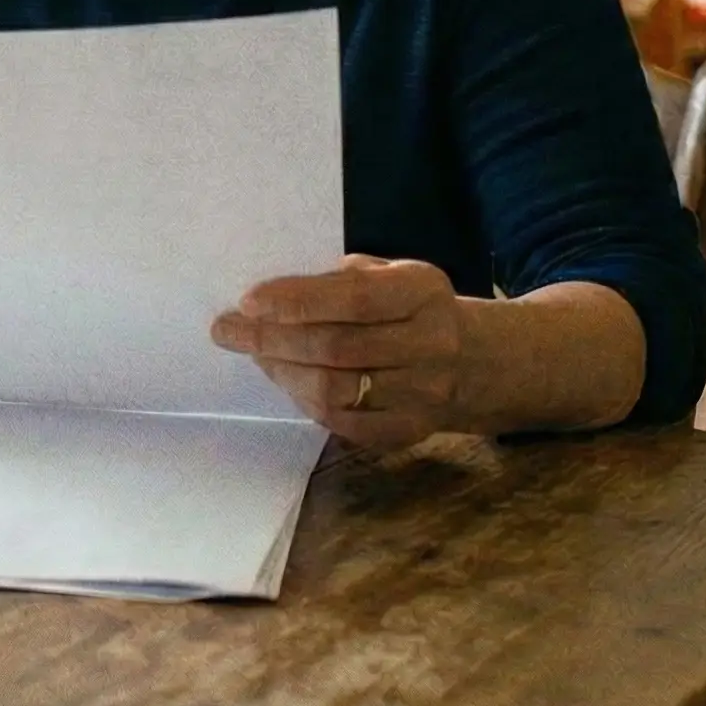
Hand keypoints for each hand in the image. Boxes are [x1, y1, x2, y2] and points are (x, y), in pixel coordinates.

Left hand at [211, 254, 472, 449]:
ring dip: (283, 373)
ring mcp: (424, 394)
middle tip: (228, 330)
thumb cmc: (412, 307)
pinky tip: (287, 380)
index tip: (248, 301)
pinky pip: (345, 423)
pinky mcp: (410, 431)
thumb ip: (340, 279)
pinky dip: (306, 402)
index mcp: (422, 292)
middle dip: (273, 339)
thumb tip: (270, 296)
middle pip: (337, 348)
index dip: (296, 301)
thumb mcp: (390, 274)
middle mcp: (430, 344)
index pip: (353, 299)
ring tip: (256, 354)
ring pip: (337, 391)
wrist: (478, 360)